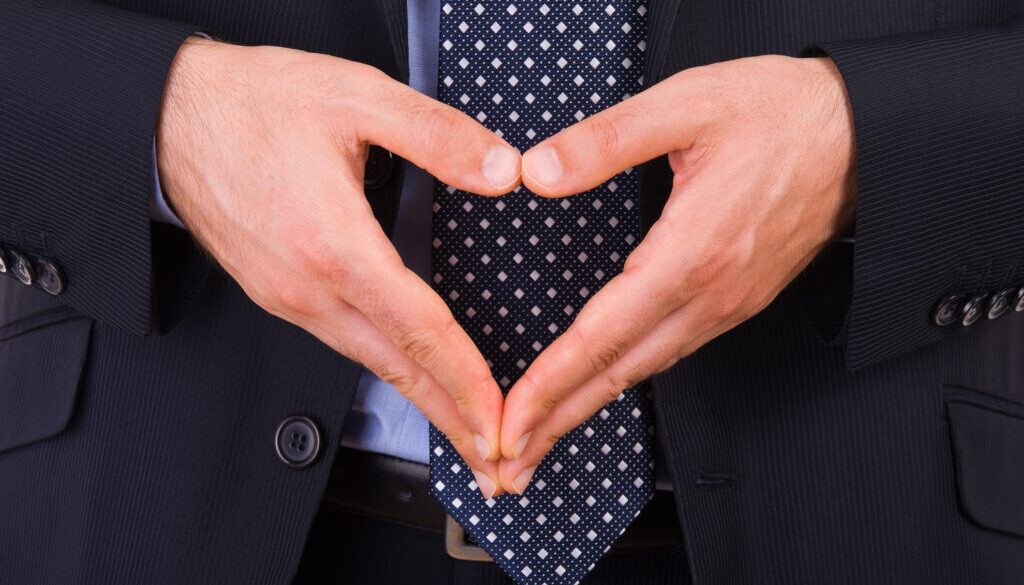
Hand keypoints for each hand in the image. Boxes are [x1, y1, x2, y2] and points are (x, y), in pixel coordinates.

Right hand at [157, 38, 522, 496]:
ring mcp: (285, 296)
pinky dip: (385, 367)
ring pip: (368, 361)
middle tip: (494, 459)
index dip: (466, 379)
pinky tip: (409, 371)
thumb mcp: (356, 96)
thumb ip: (437, 136)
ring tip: (462, 426)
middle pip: (395, 366)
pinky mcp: (274, 293)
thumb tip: (503, 171)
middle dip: (450, 416)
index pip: (418, 328)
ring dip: (420, 398)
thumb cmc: (252, 103)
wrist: (165, 115)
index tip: (500, 419)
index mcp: (332, 243)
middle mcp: (305, 285)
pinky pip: (342, 342)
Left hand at [497, 55, 856, 491]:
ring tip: (542, 435)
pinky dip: (625, 379)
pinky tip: (602, 383)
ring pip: (645, 370)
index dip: (549, 384)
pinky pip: (671, 353)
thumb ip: (606, 139)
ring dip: (588, 406)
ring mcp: (729, 304)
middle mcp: (711, 295)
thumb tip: (537, 171)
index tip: (509, 422)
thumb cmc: (781, 113)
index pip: (602, 336)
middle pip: (618, 373)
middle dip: (557, 422)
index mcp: (691, 253)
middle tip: (509, 464)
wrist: (865, 134)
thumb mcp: (687, 105)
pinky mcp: (738, 301)